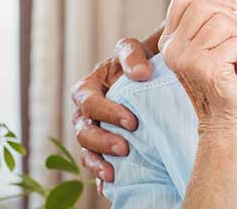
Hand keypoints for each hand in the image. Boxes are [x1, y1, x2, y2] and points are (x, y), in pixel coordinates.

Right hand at [71, 37, 154, 185]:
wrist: (152, 72)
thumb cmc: (140, 60)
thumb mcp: (134, 49)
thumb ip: (132, 56)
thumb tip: (141, 74)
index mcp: (89, 87)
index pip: (88, 102)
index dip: (106, 112)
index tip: (132, 121)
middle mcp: (86, 112)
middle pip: (83, 131)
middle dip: (102, 141)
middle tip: (125, 148)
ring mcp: (94, 131)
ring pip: (86, 152)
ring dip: (98, 163)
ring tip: (113, 173)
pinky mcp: (105, 147)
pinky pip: (97, 165)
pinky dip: (100, 177)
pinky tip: (110, 187)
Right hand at [160, 0, 236, 131]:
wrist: (224, 118)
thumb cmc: (224, 77)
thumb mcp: (222, 40)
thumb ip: (225, 12)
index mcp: (171, 39)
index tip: (229, 14)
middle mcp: (172, 48)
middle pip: (206, 6)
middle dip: (230, 20)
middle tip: (234, 42)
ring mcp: (186, 58)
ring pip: (223, 23)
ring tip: (234, 60)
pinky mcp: (205, 68)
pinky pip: (235, 43)